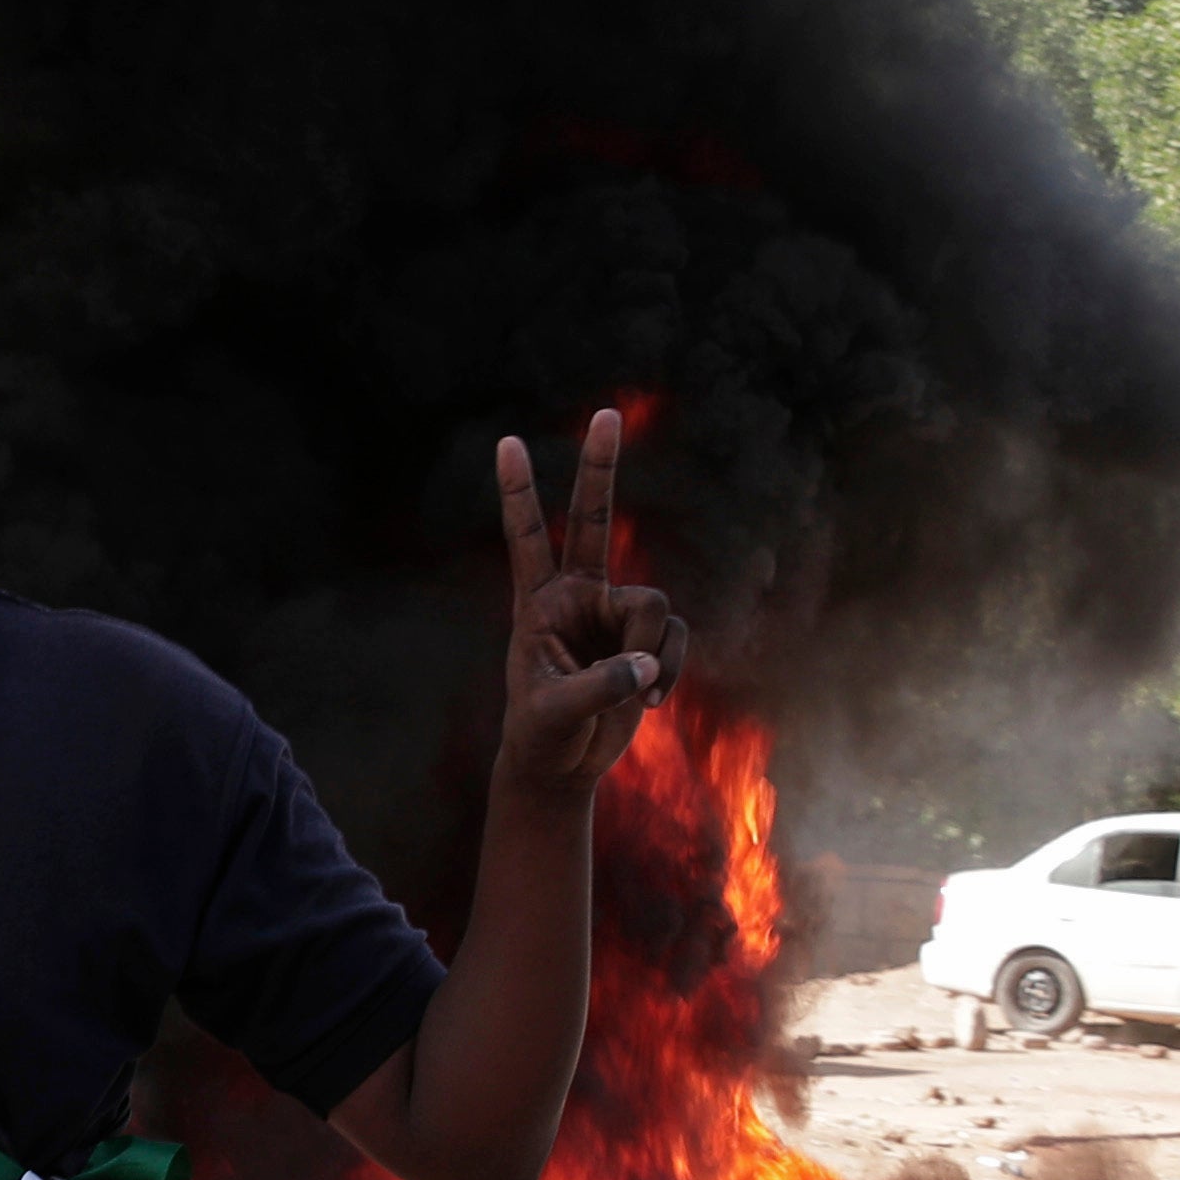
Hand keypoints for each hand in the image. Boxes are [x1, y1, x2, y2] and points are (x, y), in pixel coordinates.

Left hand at [489, 410, 686, 798]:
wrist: (562, 766)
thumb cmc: (541, 736)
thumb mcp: (556, 713)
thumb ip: (599, 686)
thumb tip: (644, 664)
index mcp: (538, 604)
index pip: (526, 538)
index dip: (518, 493)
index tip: (506, 442)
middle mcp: (578, 596)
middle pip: (593, 518)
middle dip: (600, 466)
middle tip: (604, 413)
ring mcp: (614, 615)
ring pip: (653, 607)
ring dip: (651, 654)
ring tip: (636, 695)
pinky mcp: (646, 641)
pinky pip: (674, 639)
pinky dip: (668, 671)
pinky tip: (651, 701)